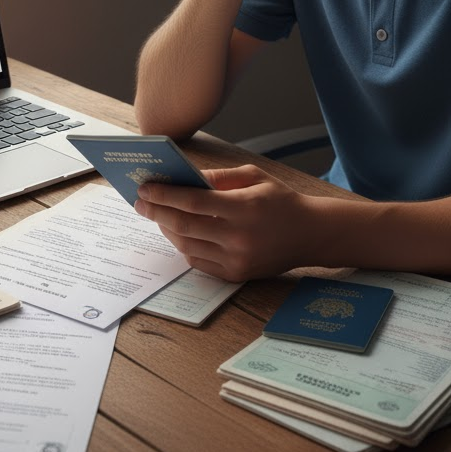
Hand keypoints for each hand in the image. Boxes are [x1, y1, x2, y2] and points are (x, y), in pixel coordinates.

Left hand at [134, 164, 310, 279]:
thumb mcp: (253, 177)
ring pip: (187, 246)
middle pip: (184, 226)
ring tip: (156, 214)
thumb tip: (185, 177)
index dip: (164, 195)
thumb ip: (218, 177)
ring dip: (166, 229)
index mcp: (243, 208)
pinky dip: (183, 245)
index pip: (192, 202)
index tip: (144, 187)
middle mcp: (239, 237)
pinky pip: (199, 261)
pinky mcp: (236, 275)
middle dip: (156, 212)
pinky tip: (176, 231)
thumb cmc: (280, 200)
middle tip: (139, 202)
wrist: (311, 234)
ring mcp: (237, 260)